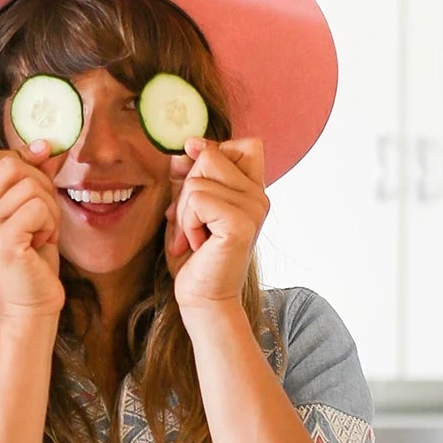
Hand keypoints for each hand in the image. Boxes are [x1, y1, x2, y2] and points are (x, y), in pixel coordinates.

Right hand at [0, 143, 63, 320]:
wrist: (27, 308)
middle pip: (10, 165)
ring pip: (30, 186)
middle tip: (42, 215)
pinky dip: (50, 224)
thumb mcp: (27, 212)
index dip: (19, 161)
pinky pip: (38, 208)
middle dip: (39, 184)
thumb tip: (45, 144)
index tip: (35, 181)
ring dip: (48, 208)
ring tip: (40, 233)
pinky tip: (41, 244)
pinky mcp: (2, 242)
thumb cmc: (29, 261)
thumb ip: (31, 177)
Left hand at [164, 137, 268, 312]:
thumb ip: (189, 177)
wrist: (203, 298)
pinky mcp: (241, 223)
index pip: (246, 145)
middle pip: (211, 156)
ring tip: (195, 237)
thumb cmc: (195, 257)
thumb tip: (188, 147)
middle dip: (186, 189)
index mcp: (251, 190)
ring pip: (198, 180)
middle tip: (191, 224)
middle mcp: (259, 196)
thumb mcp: (188, 208)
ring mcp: (253, 208)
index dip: (214, 150)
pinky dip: (187, 223)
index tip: (192, 173)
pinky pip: (197, 200)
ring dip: (184, 212)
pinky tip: (198, 244)